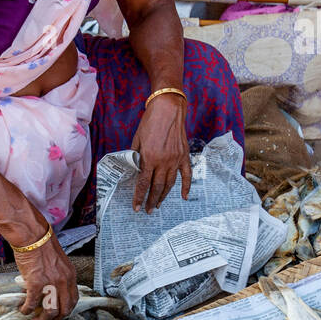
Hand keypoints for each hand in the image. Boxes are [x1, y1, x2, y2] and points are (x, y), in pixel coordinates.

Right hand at [13, 232, 77, 319]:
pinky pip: (32, 303)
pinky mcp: (36, 284)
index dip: (66, 310)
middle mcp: (64, 281)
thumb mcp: (56, 262)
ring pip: (50, 311)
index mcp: (70, 275)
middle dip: (55, 319)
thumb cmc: (41, 245)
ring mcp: (51, 284)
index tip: (58, 314)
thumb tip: (46, 288)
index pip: (73, 299)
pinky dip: (27, 309)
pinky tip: (23, 310)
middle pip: (64, 309)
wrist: (31, 236)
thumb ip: (56, 276)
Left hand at [131, 95, 190, 212]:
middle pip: (157, 187)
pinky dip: (186, 187)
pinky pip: (187, 175)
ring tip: (158, 204)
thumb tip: (134, 169)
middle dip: (151, 201)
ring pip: (170, 184)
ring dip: (164, 196)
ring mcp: (176, 160)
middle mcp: (163, 161)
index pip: (143, 183)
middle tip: (148, 210)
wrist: (168, 109)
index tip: (136, 207)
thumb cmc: (150, 122)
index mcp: (149, 158)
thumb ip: (135, 156)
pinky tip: (184, 197)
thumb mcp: (137, 139)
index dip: (139, 197)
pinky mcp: (184, 156)